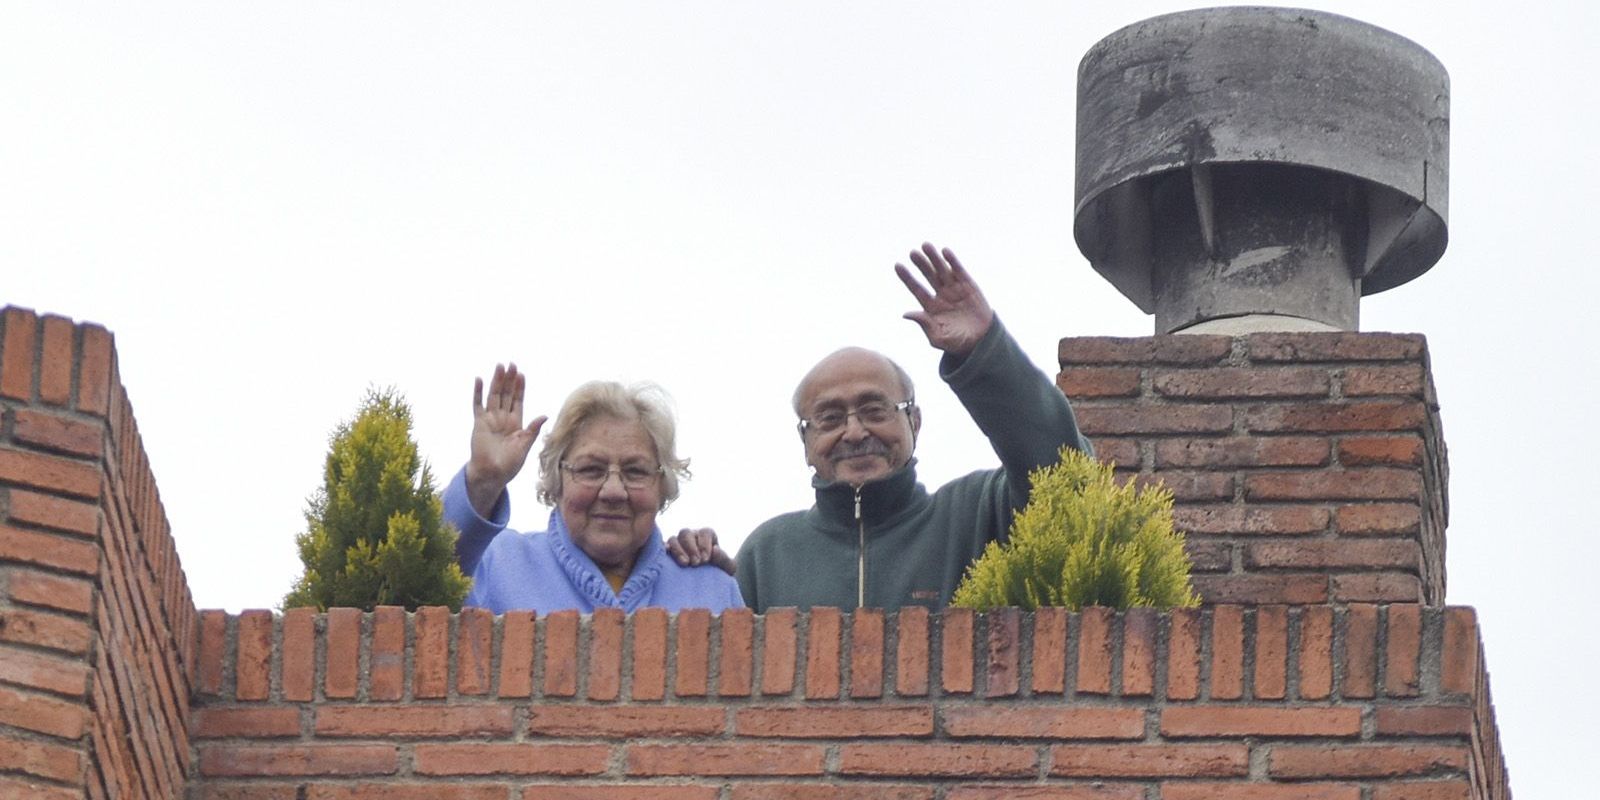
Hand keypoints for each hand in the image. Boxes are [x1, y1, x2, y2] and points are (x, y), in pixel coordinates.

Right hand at [465, 363, 547, 516]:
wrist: (492, 474)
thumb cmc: (509, 464)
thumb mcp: (525, 446)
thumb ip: (533, 430)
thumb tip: (545, 415)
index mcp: (516, 423)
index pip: (518, 400)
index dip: (520, 388)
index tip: (522, 374)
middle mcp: (503, 418)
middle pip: (506, 394)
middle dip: (509, 379)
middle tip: (511, 364)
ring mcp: (490, 419)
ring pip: (494, 395)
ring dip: (496, 381)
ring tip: (499, 366)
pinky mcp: (479, 423)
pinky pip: (478, 405)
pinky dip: (478, 392)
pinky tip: (479, 380)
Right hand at [666, 527, 735, 575]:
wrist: (706, 586)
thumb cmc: (718, 574)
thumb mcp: (727, 569)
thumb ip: (725, 559)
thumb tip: (715, 550)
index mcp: (706, 536)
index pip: (705, 532)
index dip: (705, 544)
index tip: (706, 560)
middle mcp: (691, 537)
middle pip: (687, 533)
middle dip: (691, 548)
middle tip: (696, 563)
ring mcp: (678, 544)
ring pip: (674, 539)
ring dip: (679, 550)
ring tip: (685, 564)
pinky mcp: (667, 553)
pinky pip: (663, 547)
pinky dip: (665, 551)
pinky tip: (668, 560)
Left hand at [896, 242, 994, 357]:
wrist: (981, 342)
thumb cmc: (957, 343)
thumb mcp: (938, 337)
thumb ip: (924, 324)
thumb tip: (906, 314)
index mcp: (930, 307)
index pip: (916, 289)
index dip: (907, 278)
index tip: (897, 265)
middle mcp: (941, 295)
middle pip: (928, 276)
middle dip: (920, 264)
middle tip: (912, 253)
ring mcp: (955, 289)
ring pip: (942, 270)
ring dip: (934, 258)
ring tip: (926, 245)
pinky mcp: (969, 286)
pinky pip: (959, 271)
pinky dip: (952, 261)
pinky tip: (945, 251)